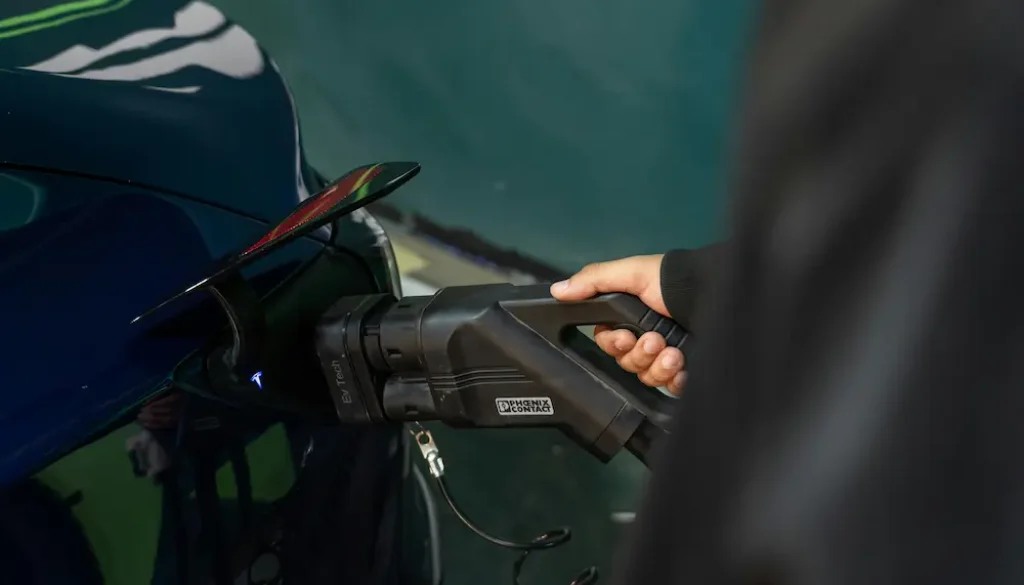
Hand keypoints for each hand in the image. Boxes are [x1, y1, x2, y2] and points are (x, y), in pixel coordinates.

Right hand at [550, 255, 686, 394]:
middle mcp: (648, 339)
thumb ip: (593, 281)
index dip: (614, 344)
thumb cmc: (671, 280)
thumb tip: (557, 291)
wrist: (715, 291)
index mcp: (631, 319)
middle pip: (627, 363)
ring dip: (658, 367)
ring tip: (673, 353)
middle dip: (639, 354)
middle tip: (654, 341)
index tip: (624, 337)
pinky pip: (672, 388)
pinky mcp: (688, 372)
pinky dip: (675, 381)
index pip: (609, 344)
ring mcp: (668, 357)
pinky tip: (683, 369)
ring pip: (648, 377)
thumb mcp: (630, 272)